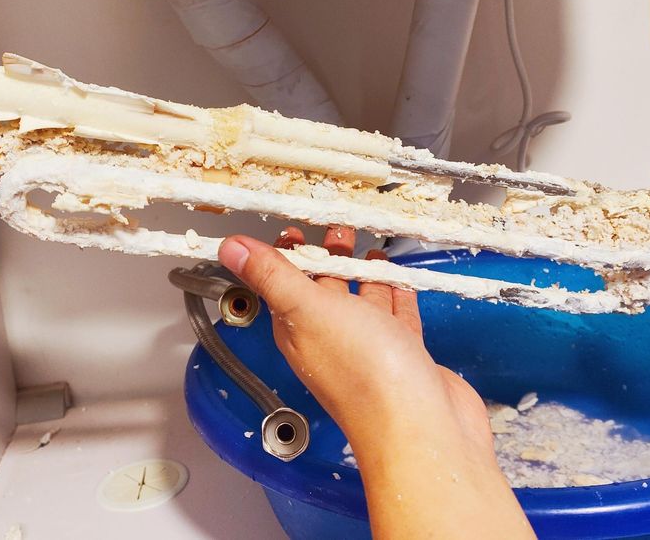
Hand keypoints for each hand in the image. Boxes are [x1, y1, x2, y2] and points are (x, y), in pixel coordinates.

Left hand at [219, 226, 491, 450]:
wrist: (420, 425)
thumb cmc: (364, 374)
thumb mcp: (308, 309)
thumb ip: (271, 276)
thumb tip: (229, 248)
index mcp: (299, 330)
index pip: (284, 284)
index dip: (288, 255)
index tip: (296, 227)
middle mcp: (331, 339)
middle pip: (324, 289)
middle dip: (328, 256)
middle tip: (337, 224)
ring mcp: (369, 347)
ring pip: (361, 300)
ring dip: (363, 272)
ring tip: (368, 242)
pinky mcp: (403, 353)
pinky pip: (396, 316)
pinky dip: (396, 293)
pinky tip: (399, 278)